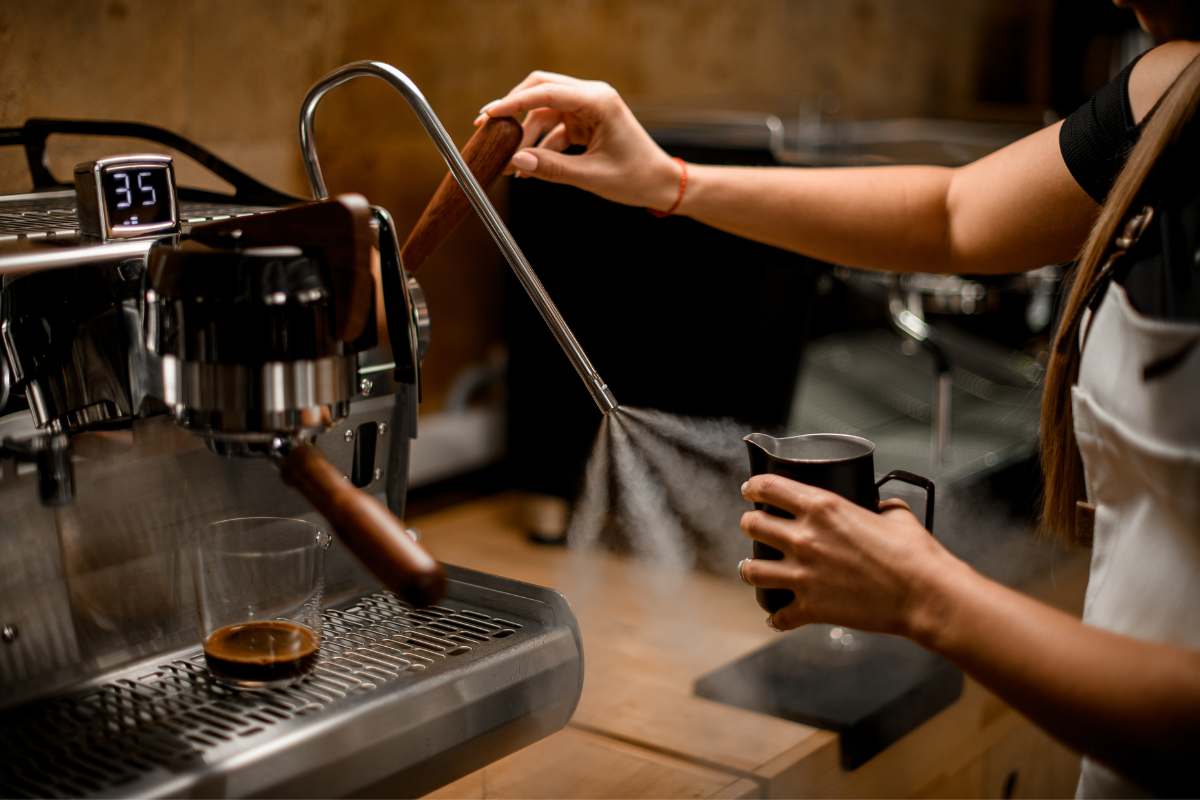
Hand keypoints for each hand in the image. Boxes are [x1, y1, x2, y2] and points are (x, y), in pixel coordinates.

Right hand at [475, 71, 681, 210]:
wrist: (661, 184)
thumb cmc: (635, 178)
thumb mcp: (591, 177)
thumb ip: (552, 168)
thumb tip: (516, 161)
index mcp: (598, 101)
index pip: (546, 92)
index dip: (512, 103)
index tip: (488, 115)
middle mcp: (592, 97)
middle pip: (541, 90)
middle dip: (514, 109)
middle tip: (487, 127)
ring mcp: (588, 108)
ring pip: (544, 111)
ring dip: (526, 135)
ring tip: (509, 163)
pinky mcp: (586, 122)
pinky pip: (554, 127)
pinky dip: (540, 145)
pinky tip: (528, 167)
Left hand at [738, 474, 956, 638]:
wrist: (924, 595)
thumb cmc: (914, 554)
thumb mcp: (895, 515)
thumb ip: (881, 505)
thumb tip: (880, 506)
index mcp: (821, 507)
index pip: (769, 487)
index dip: (754, 487)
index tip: (750, 491)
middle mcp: (804, 538)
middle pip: (752, 525)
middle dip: (751, 524)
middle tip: (755, 527)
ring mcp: (803, 575)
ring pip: (751, 569)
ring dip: (750, 567)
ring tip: (752, 568)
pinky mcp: (810, 607)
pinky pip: (778, 615)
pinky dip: (776, 616)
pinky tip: (777, 615)